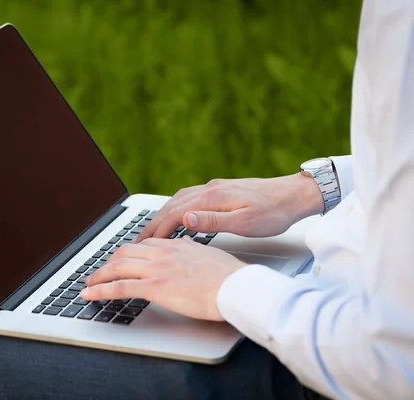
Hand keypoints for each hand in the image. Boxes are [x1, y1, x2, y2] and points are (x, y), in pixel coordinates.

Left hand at [81, 237, 246, 320]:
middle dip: (107, 263)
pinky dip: (100, 291)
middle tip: (98, 272)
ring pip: (117, 267)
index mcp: (174, 246)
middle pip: (124, 253)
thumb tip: (184, 241)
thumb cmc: (228, 275)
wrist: (236, 287)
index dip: (126, 253)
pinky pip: (119, 287)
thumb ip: (192, 247)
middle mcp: (161, 253)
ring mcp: (156, 269)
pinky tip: (90, 295)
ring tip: (88, 284)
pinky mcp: (154, 287)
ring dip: (98, 276)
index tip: (118, 260)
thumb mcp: (208, 254)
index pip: (141, 245)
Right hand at [136, 173, 322, 241]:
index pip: (173, 214)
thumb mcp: (245, 223)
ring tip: (151, 231)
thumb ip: (213, 221)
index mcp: (212, 197)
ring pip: (178, 200)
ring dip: (161, 215)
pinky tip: (176, 216)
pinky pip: (188, 198)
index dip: (156, 231)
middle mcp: (208, 189)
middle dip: (152, 224)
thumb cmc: (274, 212)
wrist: (295, 194)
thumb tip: (185, 219)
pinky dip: (175, 209)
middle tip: (137, 241)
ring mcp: (213, 188)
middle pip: (170, 206)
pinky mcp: (220, 190)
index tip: (141, 245)